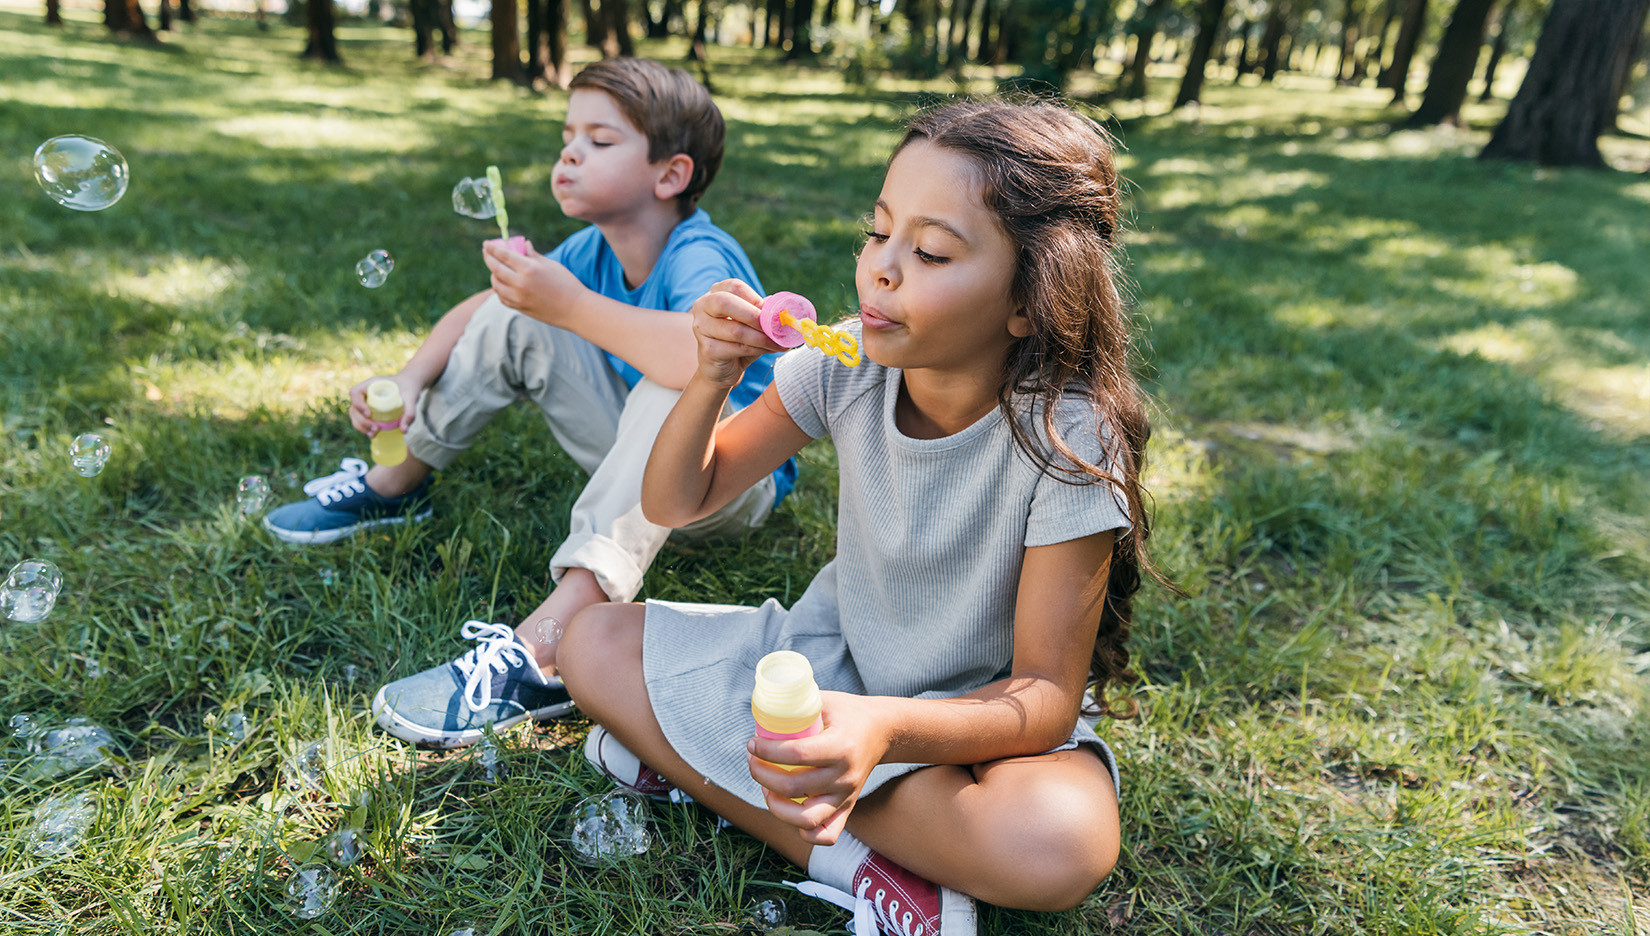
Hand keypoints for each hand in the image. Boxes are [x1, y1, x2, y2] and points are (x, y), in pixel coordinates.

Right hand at [347, 372, 422, 435]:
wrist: (408, 385)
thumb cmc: (408, 388)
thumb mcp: (411, 398)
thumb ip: (410, 413)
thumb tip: (403, 431)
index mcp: (371, 384)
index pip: (355, 392)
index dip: (358, 404)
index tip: (369, 414)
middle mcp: (364, 392)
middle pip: (354, 407)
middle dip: (362, 421)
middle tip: (376, 429)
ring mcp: (364, 401)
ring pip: (354, 415)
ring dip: (361, 426)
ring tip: (374, 434)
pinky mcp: (367, 409)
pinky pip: (359, 419)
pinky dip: (363, 428)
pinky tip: (373, 434)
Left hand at [483, 240, 582, 325]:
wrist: (575, 309)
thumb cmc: (567, 284)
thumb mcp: (551, 264)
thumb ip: (533, 255)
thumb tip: (523, 245)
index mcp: (529, 269)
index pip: (503, 255)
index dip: (492, 248)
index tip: (486, 243)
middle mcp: (520, 283)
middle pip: (495, 268)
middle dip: (488, 258)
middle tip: (486, 253)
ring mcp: (518, 297)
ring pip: (496, 284)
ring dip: (493, 275)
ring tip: (496, 269)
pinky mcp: (520, 308)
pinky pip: (502, 297)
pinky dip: (500, 289)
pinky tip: (503, 284)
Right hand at [691, 280, 784, 388]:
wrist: (720, 370)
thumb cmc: (738, 341)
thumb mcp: (751, 323)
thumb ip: (762, 315)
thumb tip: (784, 311)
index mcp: (714, 293)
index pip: (734, 286)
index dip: (755, 298)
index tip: (772, 312)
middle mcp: (703, 306)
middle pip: (725, 302)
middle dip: (754, 316)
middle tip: (775, 327)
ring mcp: (701, 328)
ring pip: (735, 330)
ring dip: (762, 337)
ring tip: (778, 342)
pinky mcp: (707, 349)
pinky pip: (737, 347)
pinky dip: (758, 349)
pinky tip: (769, 350)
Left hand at [747, 691, 890, 845]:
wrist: (882, 731)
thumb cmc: (848, 713)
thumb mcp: (825, 701)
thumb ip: (795, 705)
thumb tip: (760, 710)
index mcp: (841, 747)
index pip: (797, 754)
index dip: (767, 750)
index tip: (753, 743)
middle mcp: (845, 777)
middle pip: (794, 787)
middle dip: (761, 774)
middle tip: (753, 760)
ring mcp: (846, 797)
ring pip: (806, 820)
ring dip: (777, 807)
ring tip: (766, 788)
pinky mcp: (847, 809)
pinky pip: (826, 835)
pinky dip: (804, 831)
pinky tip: (790, 810)